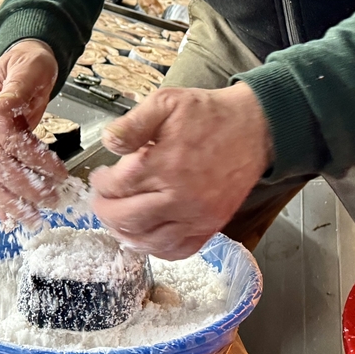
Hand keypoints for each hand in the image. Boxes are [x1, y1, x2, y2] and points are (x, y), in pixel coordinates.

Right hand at [0, 39, 67, 225]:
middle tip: (51, 201)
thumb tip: (5, 104)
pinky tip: (12, 219)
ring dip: (12, 202)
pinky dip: (3, 201)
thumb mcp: (28, 65)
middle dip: (25, 187)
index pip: (9, 141)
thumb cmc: (29, 62)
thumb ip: (19, 84)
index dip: (33, 159)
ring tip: (33, 220)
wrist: (23, 62)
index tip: (58, 172)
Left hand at [89, 83, 272, 259]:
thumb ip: (134, 123)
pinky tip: (146, 235)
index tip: (99, 178)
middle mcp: (181, 197)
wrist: (255, 128)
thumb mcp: (167, 102)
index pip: (117, 187)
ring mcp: (198, 217)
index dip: (101, 185)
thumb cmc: (209, 114)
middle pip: (127, 220)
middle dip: (105, 212)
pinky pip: (178, 251)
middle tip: (100, 201)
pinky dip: (156, 248)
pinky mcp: (211, 226)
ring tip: (117, 219)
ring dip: (125, 234)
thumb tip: (108, 141)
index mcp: (166, 164)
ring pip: (149, 242)